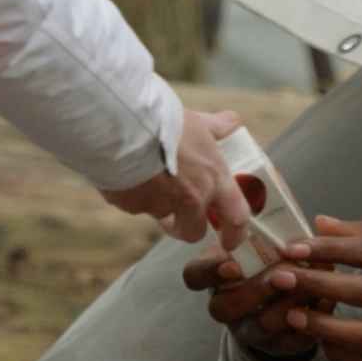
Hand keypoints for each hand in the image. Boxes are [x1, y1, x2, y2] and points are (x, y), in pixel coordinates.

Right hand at [102, 108, 255, 245]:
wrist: (125, 125)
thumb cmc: (165, 121)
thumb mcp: (195, 121)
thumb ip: (215, 127)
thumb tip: (231, 122)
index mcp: (213, 178)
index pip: (236, 217)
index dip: (235, 233)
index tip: (230, 239)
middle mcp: (192, 198)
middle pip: (194, 230)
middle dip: (187, 227)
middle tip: (178, 218)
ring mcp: (162, 206)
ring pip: (161, 216)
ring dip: (156, 204)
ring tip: (145, 178)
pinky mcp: (134, 206)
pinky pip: (135, 205)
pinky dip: (132, 193)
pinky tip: (125, 172)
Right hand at [185, 239, 319, 360]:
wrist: (289, 304)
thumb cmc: (272, 263)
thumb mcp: (266, 245)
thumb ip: (276, 235)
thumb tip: (310, 226)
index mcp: (215, 277)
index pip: (194, 275)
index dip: (210, 272)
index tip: (234, 265)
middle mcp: (225, 307)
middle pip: (223, 307)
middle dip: (256, 290)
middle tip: (285, 276)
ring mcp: (249, 331)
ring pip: (259, 326)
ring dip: (286, 305)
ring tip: (310, 286)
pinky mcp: (278, 346)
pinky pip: (291, 340)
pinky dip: (310, 320)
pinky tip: (324, 302)